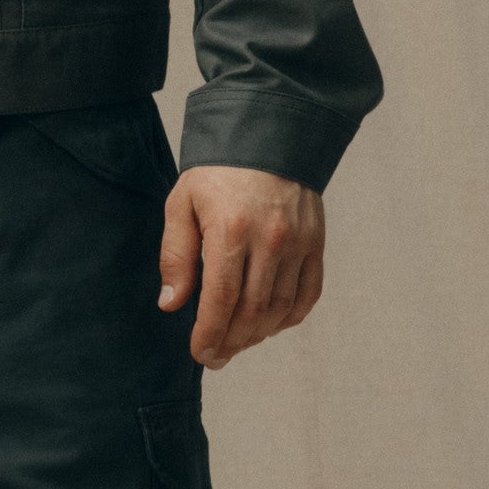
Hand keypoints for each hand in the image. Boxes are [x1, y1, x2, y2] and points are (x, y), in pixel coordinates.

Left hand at [156, 164, 323, 368]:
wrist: (266, 133)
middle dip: (231, 341)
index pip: (221, 299)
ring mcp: (298, 243)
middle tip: (215, 356)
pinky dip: (289, 317)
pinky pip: (307, 294)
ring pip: (280, 309)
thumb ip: (176, 254)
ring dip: (258, 334)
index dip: (210, 333)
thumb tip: (171, 304)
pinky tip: (269, 324)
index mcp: (230, 229)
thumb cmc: (217, 171)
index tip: (200, 353)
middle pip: (253, 311)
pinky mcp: (316, 243)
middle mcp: (269, 240)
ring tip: (237, 342)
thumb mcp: (182, 202)